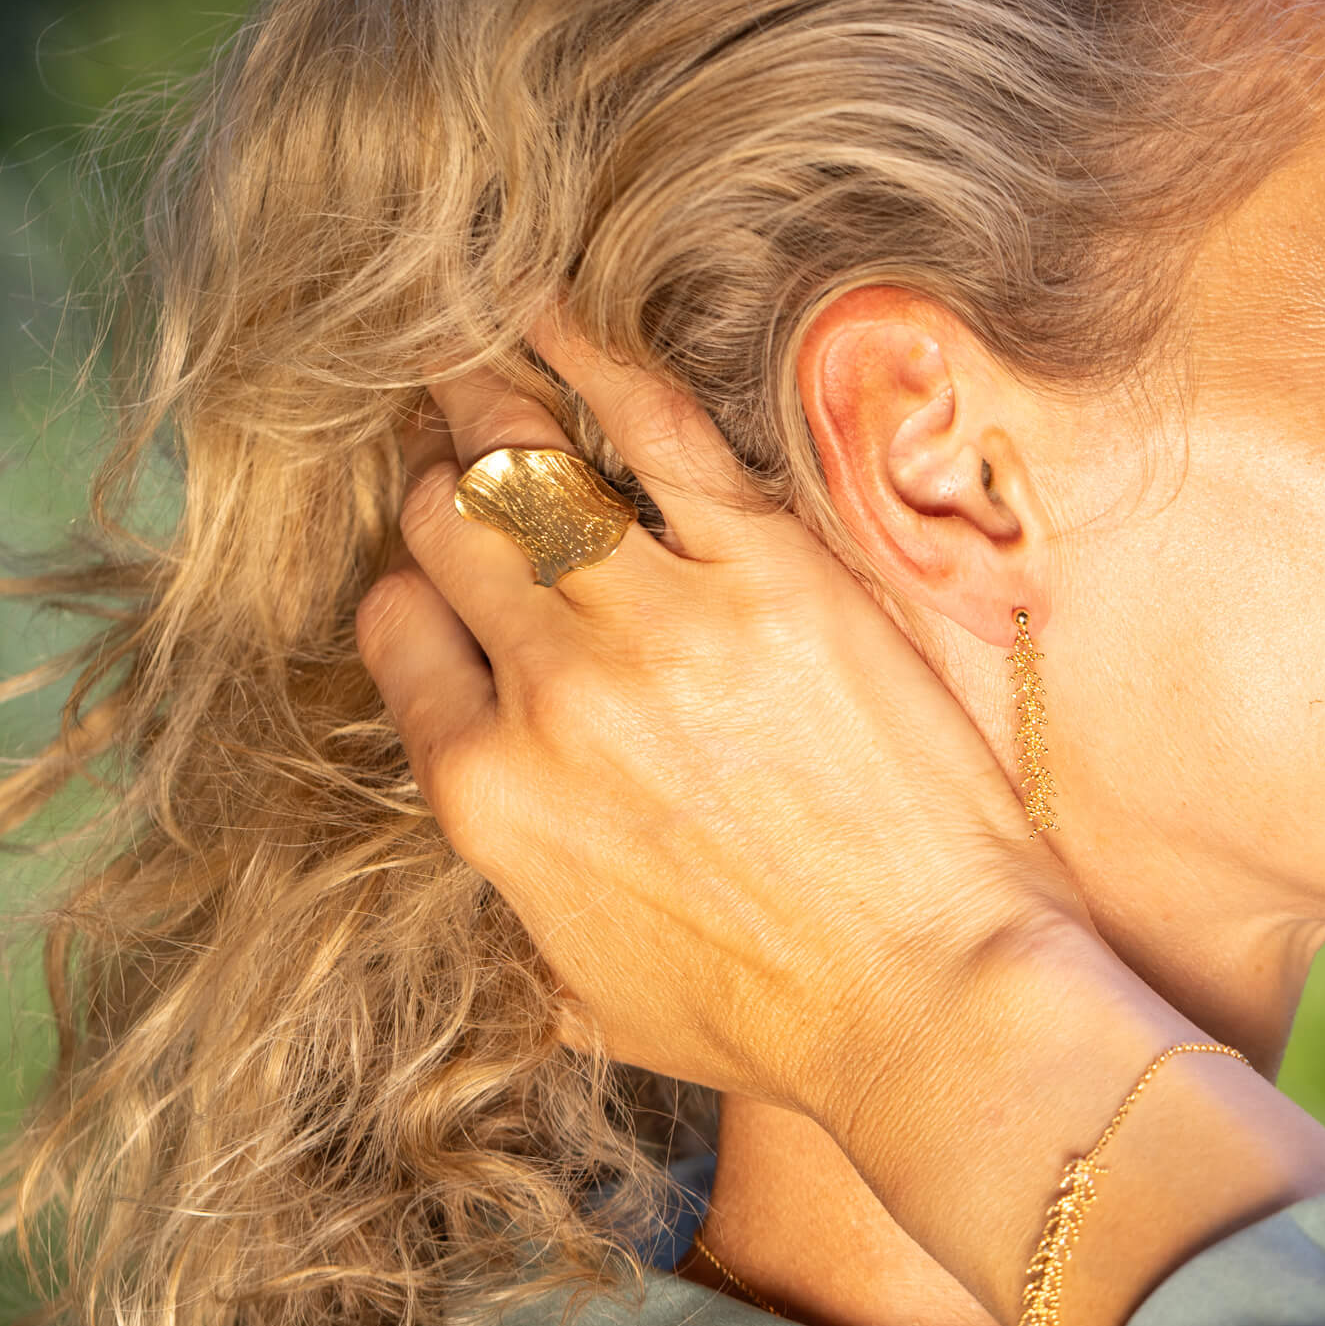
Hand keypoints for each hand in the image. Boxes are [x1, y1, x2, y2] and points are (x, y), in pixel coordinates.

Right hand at [355, 323, 1089, 1145]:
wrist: (929, 1001)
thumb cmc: (765, 1015)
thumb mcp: (580, 986)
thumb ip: (511, 880)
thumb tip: (491, 805)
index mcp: (487, 795)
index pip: (395, 629)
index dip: (413, 587)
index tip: (440, 565)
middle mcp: (548, 695)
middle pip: (452, 532)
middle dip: (447, 486)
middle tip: (460, 447)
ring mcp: (657, 623)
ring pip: (528, 471)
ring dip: (487, 401)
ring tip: (468, 347)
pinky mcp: (769, 570)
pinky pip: (654, 428)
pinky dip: (588, 356)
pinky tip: (547, 310)